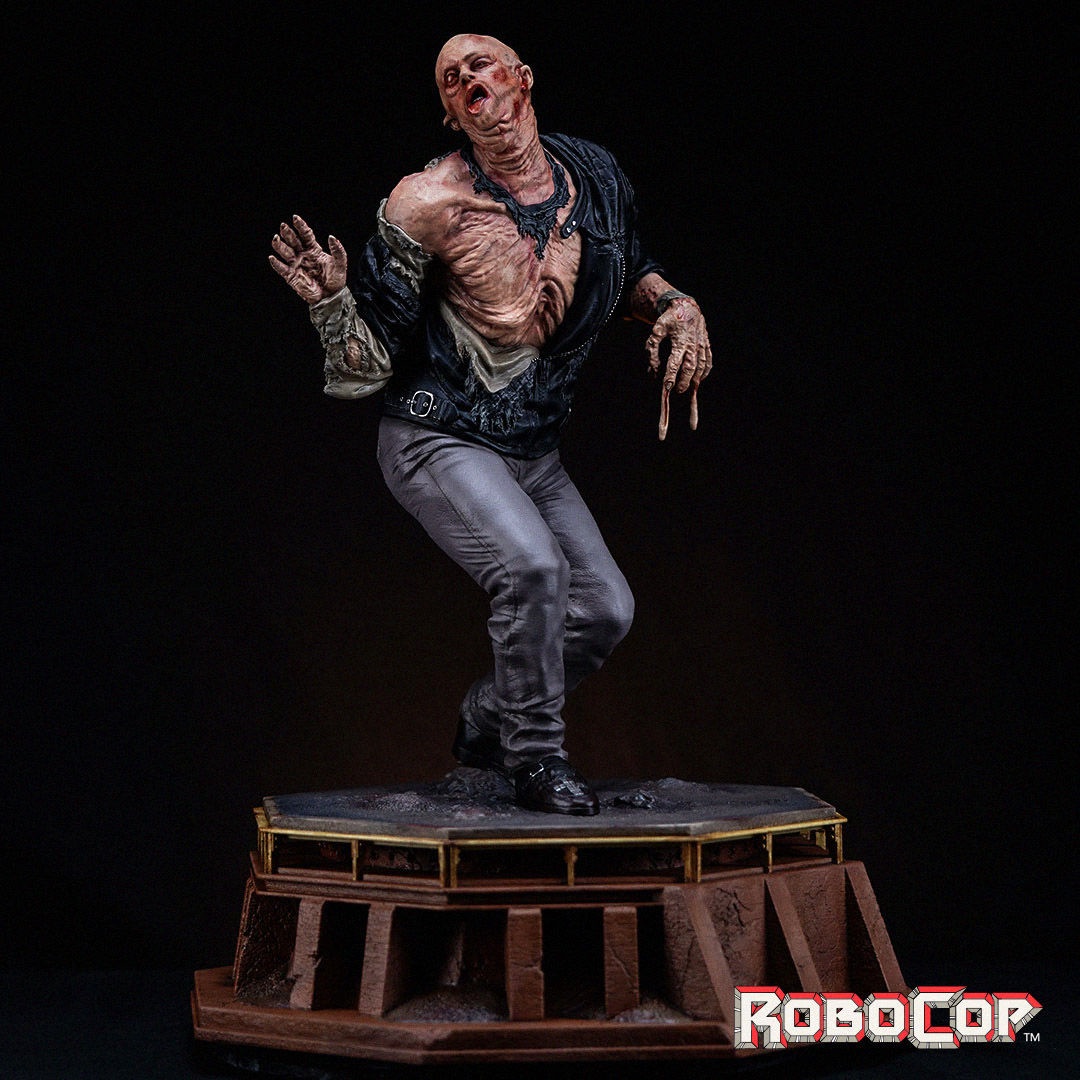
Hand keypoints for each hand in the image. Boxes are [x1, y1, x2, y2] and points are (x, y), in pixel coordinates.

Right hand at [268, 215, 346, 303]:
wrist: (331, 296)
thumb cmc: (335, 280)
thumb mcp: (340, 264)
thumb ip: (338, 250)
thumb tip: (331, 237)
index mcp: (314, 250)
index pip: (305, 235)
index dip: (300, 226)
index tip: (295, 218)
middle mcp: (303, 255)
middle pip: (293, 241)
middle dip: (287, 233)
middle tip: (283, 226)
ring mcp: (296, 265)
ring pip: (285, 252)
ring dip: (279, 245)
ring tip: (276, 238)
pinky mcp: (291, 276)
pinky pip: (282, 269)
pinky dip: (276, 264)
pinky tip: (272, 258)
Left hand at [646, 296, 712, 439]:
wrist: (686, 306)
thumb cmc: (669, 320)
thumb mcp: (656, 331)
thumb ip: (652, 350)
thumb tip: (653, 371)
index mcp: (680, 341)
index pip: (674, 363)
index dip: (671, 377)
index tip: (666, 388)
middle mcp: (693, 344)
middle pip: (690, 368)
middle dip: (684, 382)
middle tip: (678, 390)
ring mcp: (701, 345)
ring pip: (701, 367)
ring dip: (695, 379)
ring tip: (689, 389)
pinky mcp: (706, 344)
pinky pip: (708, 361)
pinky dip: (705, 372)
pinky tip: (699, 379)